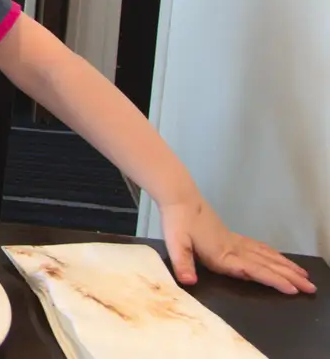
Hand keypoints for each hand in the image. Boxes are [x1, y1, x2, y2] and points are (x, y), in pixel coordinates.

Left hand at [161, 196, 315, 294]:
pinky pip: (258, 247)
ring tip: (303, 275)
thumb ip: (182, 263)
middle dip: (289, 276)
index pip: (254, 270)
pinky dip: (272, 254)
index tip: (293, 289)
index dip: (274, 280)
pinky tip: (278, 257)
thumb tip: (189, 282)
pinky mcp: (231, 236)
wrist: (179, 197)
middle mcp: (234, 249)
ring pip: (265, 255)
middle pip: (266, 264)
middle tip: (311, 287)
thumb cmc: (177, 221)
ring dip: (285, 266)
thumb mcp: (175, 243)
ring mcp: (234, 241)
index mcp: (223, 254)